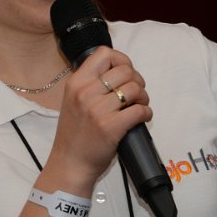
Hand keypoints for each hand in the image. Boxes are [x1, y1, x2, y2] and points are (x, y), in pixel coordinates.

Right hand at [47, 46, 152, 185]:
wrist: (70, 163)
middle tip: (136, 93)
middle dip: (137, 80)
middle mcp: (85, 92)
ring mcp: (98, 110)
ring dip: (144, 97)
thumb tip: (117, 70)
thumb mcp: (72, 100)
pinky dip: (146, 113)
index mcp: (76, 82)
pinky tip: (142, 118)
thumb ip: (90, 84)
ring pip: (135, 88)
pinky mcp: (111, 127)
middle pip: (125, 70)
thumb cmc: (74, 134)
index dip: (121, 59)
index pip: (104, 53)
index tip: (125, 72)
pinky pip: (140, 110)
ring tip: (139, 105)